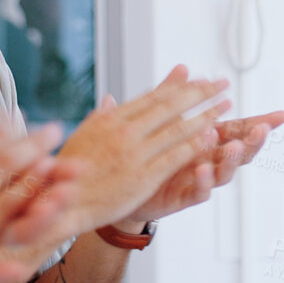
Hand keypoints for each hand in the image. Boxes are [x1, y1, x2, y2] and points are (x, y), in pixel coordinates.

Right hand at [57, 66, 231, 233]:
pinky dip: (194, 144)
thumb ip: (101, 116)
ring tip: (224, 106)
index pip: (152, 97)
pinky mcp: (143, 176)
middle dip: (200, 93)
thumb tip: (110, 98)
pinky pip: (175, 156)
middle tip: (222, 84)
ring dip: (205, 115)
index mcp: (111, 119)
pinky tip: (212, 137)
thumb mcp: (82, 136)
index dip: (179, 87)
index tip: (198, 79)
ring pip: (177, 129)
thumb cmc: (69, 171)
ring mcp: (135, 154)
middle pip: (170, 106)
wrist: (59, 203)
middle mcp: (124, 131)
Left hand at [122, 109, 283, 224]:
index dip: (261, 122)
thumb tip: (183, 68)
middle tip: (262, 129)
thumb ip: (172, 95)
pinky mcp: (184, 196)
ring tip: (234, 147)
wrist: (123, 183)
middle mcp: (208, 158)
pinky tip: (203, 170)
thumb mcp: (159, 119)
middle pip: (240, 150)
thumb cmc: (147, 151)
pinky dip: (204, 181)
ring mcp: (199, 178)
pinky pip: (199, 191)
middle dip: (254, 140)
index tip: (282, 116)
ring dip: (232, 160)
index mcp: (206, 138)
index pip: (239, 128)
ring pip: (225, 172)